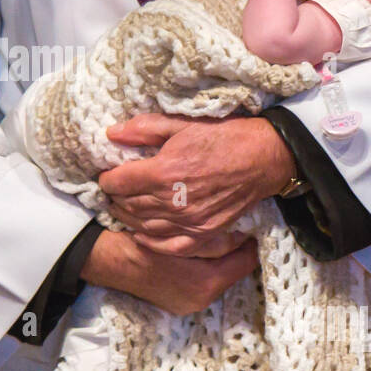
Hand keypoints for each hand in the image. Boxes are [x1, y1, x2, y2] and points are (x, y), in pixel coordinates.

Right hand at [79, 228, 258, 315]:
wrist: (109, 260)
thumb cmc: (143, 243)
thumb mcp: (182, 235)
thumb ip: (215, 237)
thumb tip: (242, 235)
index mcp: (206, 283)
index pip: (245, 263)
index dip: (250, 243)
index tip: (249, 227)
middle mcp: (201, 300)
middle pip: (233, 273)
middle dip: (235, 252)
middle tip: (234, 230)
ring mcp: (188, 305)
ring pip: (218, 278)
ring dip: (219, 261)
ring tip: (215, 241)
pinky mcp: (177, 304)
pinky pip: (201, 283)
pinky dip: (203, 270)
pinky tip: (196, 255)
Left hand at [97, 114, 295, 249]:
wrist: (263, 157)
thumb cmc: (224, 136)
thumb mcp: (181, 124)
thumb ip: (144, 129)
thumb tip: (111, 133)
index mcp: (164, 172)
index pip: (120, 182)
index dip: (108, 180)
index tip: (107, 176)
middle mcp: (174, 201)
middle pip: (129, 205)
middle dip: (116, 198)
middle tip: (113, 192)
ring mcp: (190, 221)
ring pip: (144, 225)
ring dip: (128, 218)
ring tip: (123, 208)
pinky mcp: (204, 233)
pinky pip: (170, 246)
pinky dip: (151, 242)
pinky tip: (142, 235)